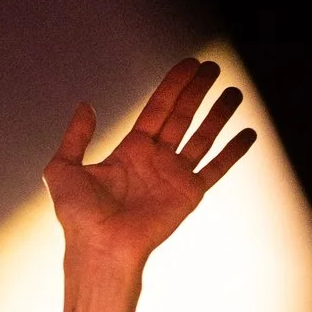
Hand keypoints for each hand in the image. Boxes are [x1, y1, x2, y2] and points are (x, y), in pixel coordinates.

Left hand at [45, 57, 254, 271]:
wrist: (100, 248)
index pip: (158, 109)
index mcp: (131, 151)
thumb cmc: (78, 217)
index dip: (174, 85)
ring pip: (203, 137)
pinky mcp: (188, 195)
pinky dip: (233, 152)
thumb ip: (74, 136)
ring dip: (219, 114)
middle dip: (198, 91)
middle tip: (214, 67)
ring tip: (235, 92)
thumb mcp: (62, 169)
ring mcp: (174, 177)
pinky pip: (216, 168)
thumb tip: (85, 106)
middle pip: (182, 116)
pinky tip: (249, 134)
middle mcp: (156, 160)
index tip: (190, 64)